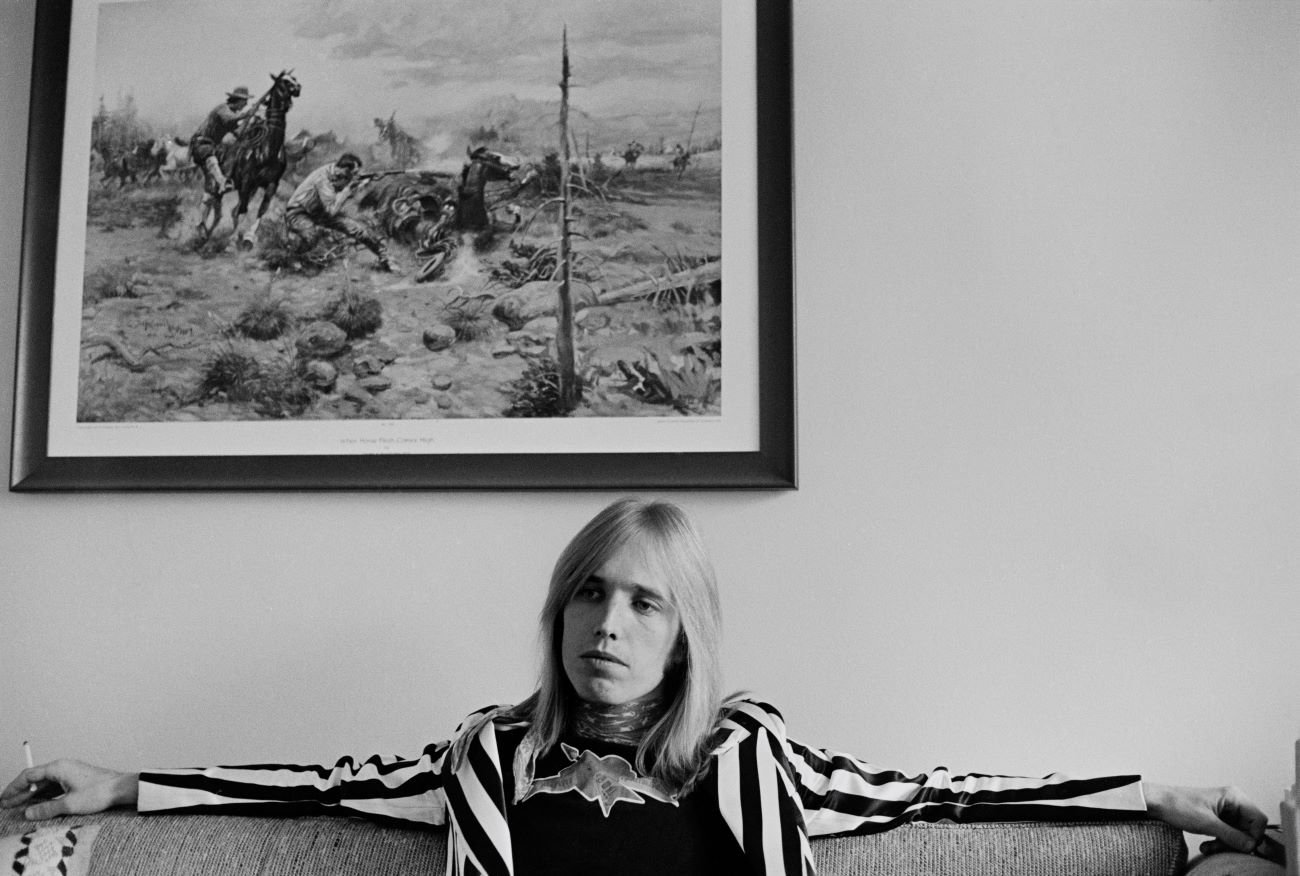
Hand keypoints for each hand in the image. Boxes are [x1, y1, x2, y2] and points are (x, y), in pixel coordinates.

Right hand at [0, 759, 137, 819]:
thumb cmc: (99, 792)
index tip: (3, 799)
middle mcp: (62, 767)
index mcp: (58, 768)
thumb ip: (46, 809)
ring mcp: (69, 773)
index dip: (13, 787)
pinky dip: (43, 796)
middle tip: (6, 805)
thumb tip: (28, 813)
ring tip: (18, 807)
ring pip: (44, 784)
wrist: (121, 788)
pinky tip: (37, 805)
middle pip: (35, 779)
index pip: (28, 775)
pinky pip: (54, 787)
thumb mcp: (69, 804)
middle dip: (19, 793)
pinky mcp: (75, 779)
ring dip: (31, 795)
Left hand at [1143, 782, 1267, 853]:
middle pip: (1249, 829)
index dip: (1253, 835)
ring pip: (1239, 835)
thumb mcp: (1206, 823)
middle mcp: (1233, 802)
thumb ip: (1231, 835)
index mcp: (1234, 796)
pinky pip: (1228, 835)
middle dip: (1236, 842)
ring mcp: (1226, 811)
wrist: (1157, 803)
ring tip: (1209, 847)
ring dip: (1225, 844)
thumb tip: (1251, 846)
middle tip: (1218, 847)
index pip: (1259, 819)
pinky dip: (1219, 842)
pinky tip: (1206, 845)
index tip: (1240, 845)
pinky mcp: (1219, 819)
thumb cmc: (1177, 805)